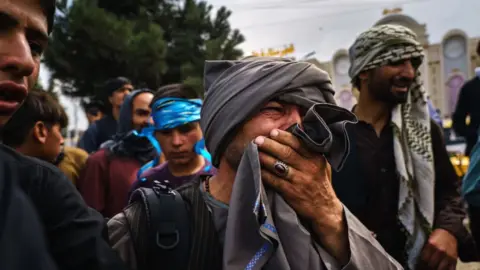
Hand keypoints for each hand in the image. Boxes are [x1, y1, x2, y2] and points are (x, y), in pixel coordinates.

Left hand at [254, 129, 348, 262]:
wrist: (324, 209)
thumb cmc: (320, 183)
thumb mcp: (322, 165)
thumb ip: (311, 152)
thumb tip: (296, 135)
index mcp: (316, 159)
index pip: (298, 143)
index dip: (284, 137)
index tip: (272, 132)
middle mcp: (309, 168)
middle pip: (286, 153)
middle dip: (270, 145)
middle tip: (258, 139)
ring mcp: (300, 181)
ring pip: (279, 166)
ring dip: (265, 158)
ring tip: (255, 151)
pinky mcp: (292, 192)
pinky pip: (274, 181)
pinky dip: (265, 174)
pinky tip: (257, 169)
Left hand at [419, 229, 457, 269]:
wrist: (450, 234)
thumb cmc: (437, 237)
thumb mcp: (428, 240)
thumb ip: (425, 250)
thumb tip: (418, 260)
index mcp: (432, 245)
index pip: (424, 259)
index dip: (420, 264)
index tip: (418, 266)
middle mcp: (440, 251)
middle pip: (431, 265)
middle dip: (426, 267)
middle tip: (424, 268)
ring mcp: (448, 256)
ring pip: (440, 269)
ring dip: (435, 269)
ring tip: (431, 268)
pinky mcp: (454, 260)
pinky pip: (449, 269)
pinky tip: (439, 269)